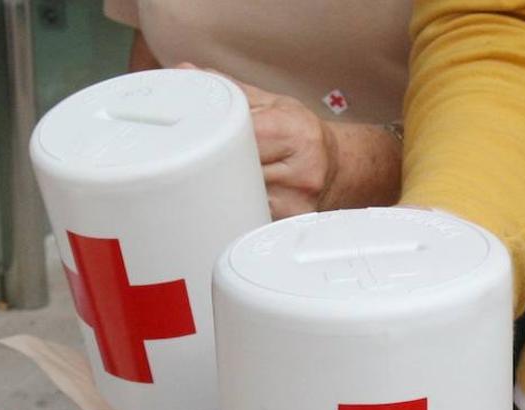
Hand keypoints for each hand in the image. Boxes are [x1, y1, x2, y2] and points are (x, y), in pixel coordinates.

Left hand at [178, 64, 400, 219]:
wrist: (338, 165)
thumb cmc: (302, 133)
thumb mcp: (272, 104)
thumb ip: (229, 90)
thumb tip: (186, 73)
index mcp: (293, 131)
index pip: (239, 136)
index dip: (215, 139)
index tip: (197, 141)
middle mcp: (301, 168)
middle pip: (238, 170)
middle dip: (217, 166)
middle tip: (199, 163)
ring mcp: (298, 200)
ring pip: (242, 197)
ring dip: (225, 190)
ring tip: (220, 180)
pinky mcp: (292, 221)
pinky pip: (252, 215)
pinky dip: (239, 207)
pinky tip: (237, 199)